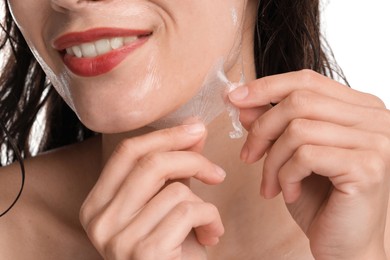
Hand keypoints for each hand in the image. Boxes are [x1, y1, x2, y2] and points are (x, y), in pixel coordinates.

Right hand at [79, 123, 224, 259]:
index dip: (165, 135)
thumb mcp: (164, 206)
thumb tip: (194, 130)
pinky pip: (189, 212)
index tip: (196, 129)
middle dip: (192, 159)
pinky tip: (212, 236)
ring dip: (205, 202)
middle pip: (150, 163)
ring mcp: (118, 239)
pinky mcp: (144, 253)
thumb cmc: (169, 250)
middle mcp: (99, 221)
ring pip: (175, 189)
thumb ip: (173, 170)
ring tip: (209, 221)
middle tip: (216, 171)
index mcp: (97, 204)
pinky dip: (211, 219)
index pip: (127, 152)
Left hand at [229, 70, 389, 258]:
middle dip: (262, 129)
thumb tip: (242, 101)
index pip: (306, 80)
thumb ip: (271, 124)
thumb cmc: (320, 200)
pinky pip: (305, 155)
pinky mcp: (368, 166)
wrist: (345, 246)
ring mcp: (376, 141)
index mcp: (358, 108)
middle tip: (248, 156)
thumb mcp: (289, 155)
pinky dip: (286, 176)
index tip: (234, 99)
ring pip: (298, 128)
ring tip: (271, 184)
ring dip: (272, 160)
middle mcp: (375, 118)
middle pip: (299, 100)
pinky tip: (289, 194)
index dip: (266, 86)